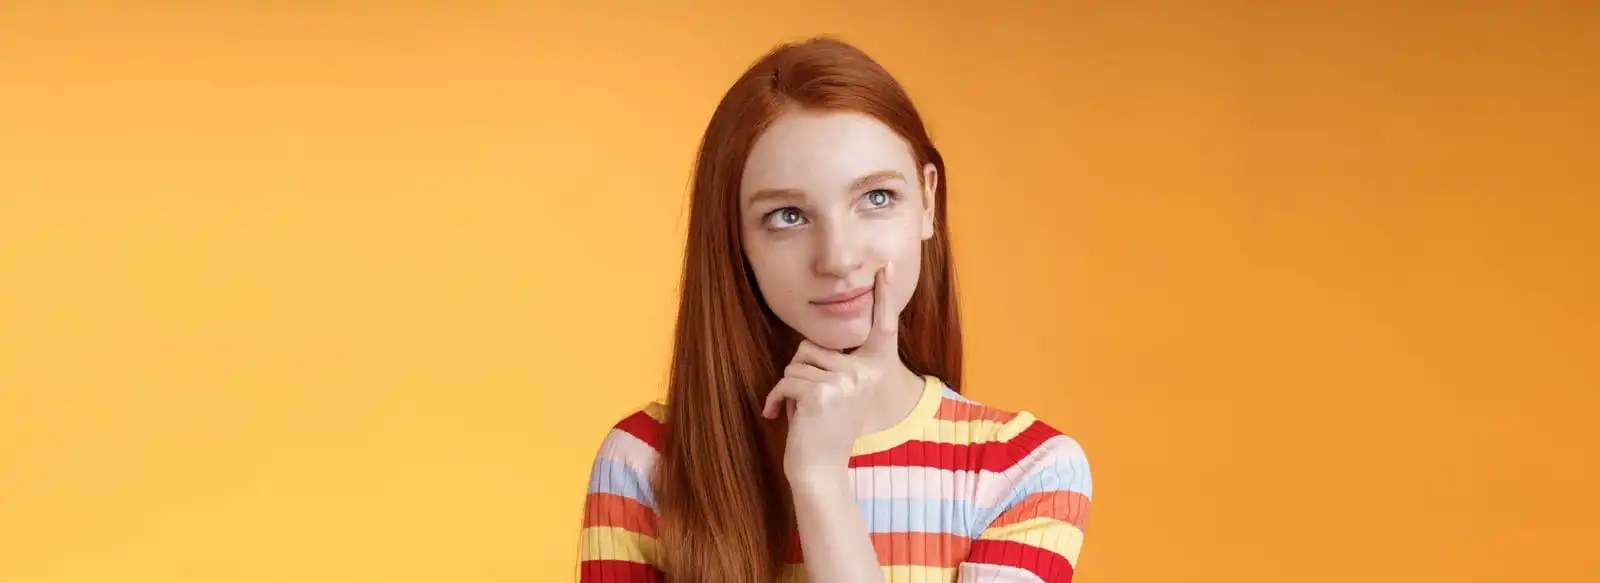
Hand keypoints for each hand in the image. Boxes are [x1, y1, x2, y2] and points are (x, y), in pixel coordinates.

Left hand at [762, 262, 901, 481]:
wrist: (819, 469)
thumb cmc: (822, 426)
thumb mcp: (837, 390)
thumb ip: (834, 363)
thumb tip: (812, 344)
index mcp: (875, 368)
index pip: (881, 327)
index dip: (883, 296)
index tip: (886, 266)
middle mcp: (866, 372)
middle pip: (814, 345)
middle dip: (800, 369)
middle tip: (808, 400)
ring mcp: (846, 382)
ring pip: (797, 362)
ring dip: (788, 386)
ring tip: (800, 411)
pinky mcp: (822, 393)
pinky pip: (786, 380)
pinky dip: (774, 398)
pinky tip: (776, 416)